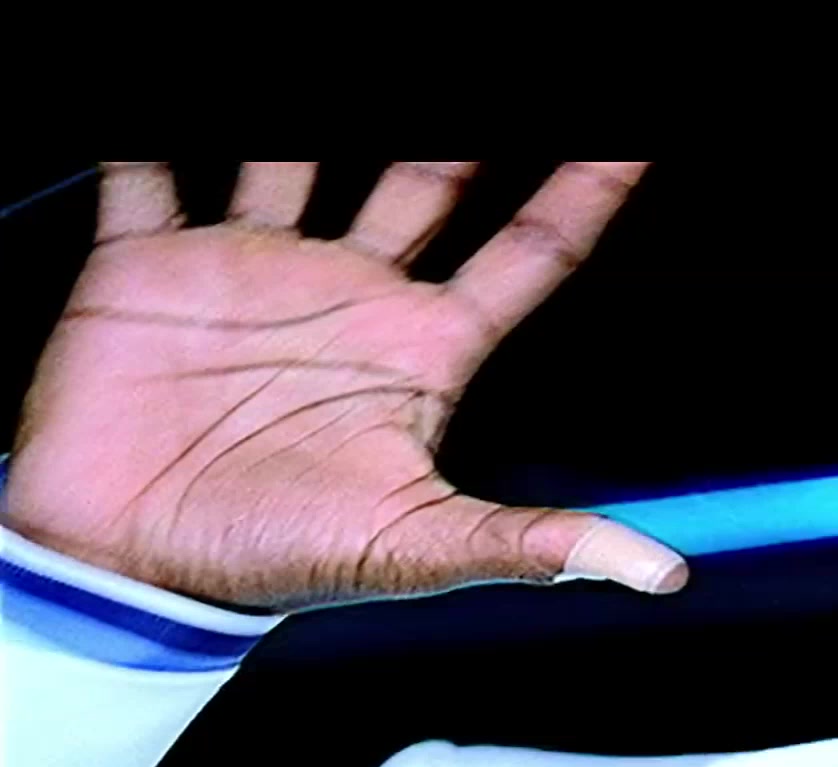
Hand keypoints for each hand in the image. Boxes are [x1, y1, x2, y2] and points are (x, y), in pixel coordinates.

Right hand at [3, 161, 686, 610]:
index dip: (585, 190)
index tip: (634, 147)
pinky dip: (151, 140)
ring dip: (314, 118)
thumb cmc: (276, 561)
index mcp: (421, 344)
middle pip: (430, 177)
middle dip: (461, 134)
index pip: (530, 247)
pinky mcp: (151, 266)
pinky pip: (150, 173)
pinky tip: (169, 113)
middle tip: (489, 93)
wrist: (133, 572)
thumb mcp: (419, 547)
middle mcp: (351, 292)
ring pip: (297, 155)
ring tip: (348, 78)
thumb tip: (661, 572)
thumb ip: (535, 545)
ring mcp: (257, 268)